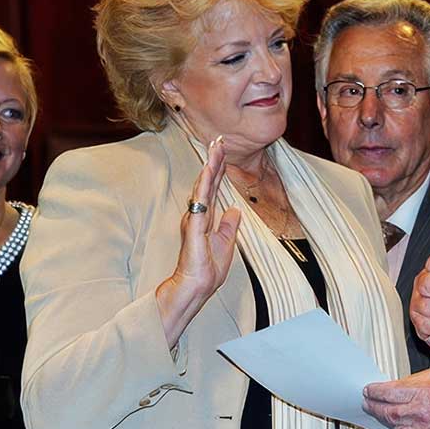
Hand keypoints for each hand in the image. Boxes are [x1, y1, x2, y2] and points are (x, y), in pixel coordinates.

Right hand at [156, 137, 241, 346]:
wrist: (194, 289)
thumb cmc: (207, 271)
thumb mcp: (226, 245)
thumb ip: (229, 226)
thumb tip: (235, 209)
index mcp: (208, 218)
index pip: (214, 188)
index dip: (219, 169)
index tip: (223, 149)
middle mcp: (199, 215)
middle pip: (209, 183)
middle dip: (214, 160)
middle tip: (219, 139)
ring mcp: (195, 220)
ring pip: (204, 188)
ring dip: (210, 168)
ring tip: (215, 148)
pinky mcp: (194, 229)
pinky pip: (200, 203)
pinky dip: (204, 187)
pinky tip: (208, 173)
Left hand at [363, 369, 429, 428]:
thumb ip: (414, 382)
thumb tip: (396, 387)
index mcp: (423, 393)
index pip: (388, 392)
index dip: (374, 392)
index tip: (368, 391)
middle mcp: (421, 414)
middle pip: (387, 412)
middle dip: (373, 407)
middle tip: (367, 403)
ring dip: (386, 421)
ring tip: (382, 414)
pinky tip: (400, 427)